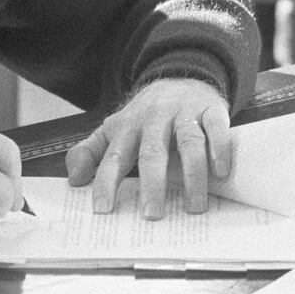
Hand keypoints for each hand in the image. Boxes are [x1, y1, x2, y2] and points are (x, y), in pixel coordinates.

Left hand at [65, 78, 231, 218]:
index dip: (106, 183)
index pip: (114, 157)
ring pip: (188, 142)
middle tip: (152, 214)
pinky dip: (220, 149)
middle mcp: (155, 120)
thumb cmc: (146, 117)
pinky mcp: (210, 110)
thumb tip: (74, 179)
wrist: (180, 79)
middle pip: (152, 152)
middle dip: (152, 184)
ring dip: (192, 175)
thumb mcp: (114, 130)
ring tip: (194, 206)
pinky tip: (220, 172)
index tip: (103, 210)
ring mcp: (184, 113)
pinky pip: (216, 128)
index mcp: (128, 128)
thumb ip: (90, 153)